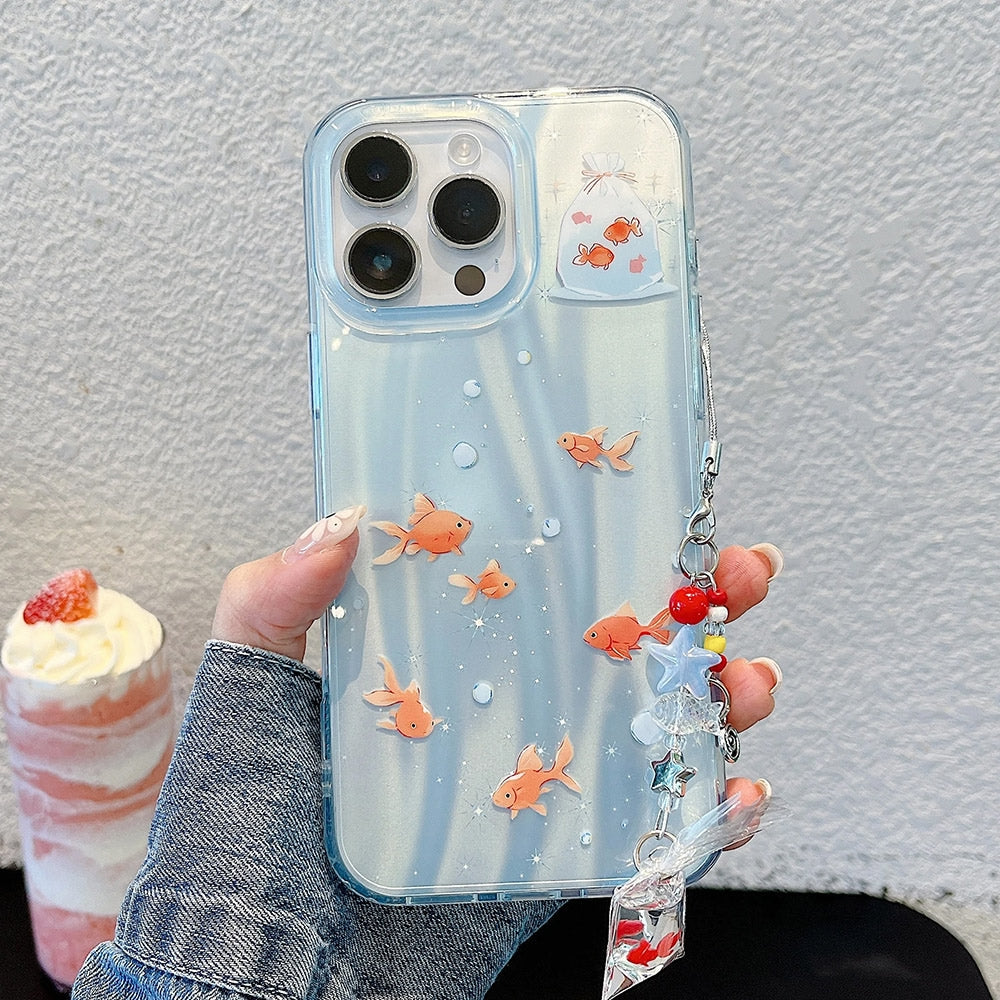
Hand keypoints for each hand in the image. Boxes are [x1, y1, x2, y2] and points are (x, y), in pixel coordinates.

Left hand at [213, 511, 781, 815]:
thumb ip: (273, 605)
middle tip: (739, 577)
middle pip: (621, 643)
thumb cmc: (242, 836)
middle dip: (696, 606)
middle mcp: (503, 709)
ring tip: (749, 682)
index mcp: (443, 655)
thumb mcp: (246, 698)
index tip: (659, 510)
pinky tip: (740, 794)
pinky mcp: (556, 859)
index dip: (606, 541)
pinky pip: (648, 829)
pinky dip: (710, 813)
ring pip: (655, 726)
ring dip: (722, 698)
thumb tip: (336, 522)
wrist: (267, 979)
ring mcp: (539, 783)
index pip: (542, 580)